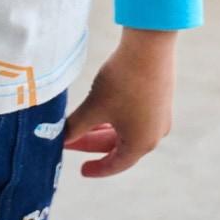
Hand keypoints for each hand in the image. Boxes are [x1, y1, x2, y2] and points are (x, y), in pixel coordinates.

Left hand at [64, 27, 176, 177]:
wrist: (148, 49)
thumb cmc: (121, 82)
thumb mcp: (94, 106)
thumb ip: (76, 126)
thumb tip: (60, 138)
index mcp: (141, 143)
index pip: (116, 164)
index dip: (97, 169)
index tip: (82, 170)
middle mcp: (154, 134)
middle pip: (119, 146)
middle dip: (91, 143)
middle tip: (68, 140)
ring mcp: (158, 117)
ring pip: (125, 131)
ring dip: (101, 130)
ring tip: (78, 124)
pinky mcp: (158, 101)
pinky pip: (133, 118)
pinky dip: (114, 119)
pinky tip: (99, 110)